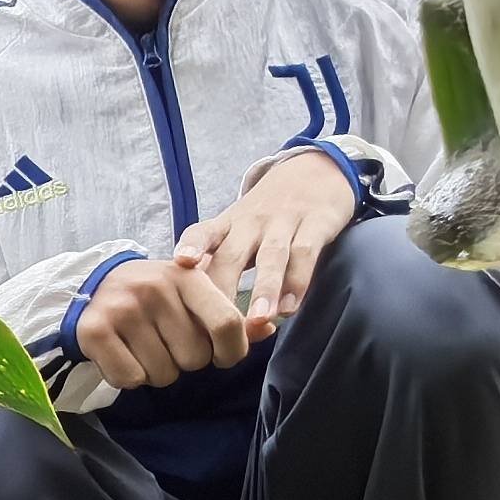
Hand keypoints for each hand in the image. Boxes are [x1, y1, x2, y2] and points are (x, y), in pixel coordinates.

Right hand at [72, 254, 251, 391]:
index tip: (223, 357)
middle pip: (195, 357)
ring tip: (146, 349)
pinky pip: (131, 378)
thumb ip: (228, 314)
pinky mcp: (95, 331)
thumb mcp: (192, 294)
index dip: (232, 351)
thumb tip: (267, 329)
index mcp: (187, 275)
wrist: (92, 285)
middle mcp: (155, 288)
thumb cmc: (154, 296)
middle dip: (187, 362)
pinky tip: (125, 356)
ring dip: (158, 372)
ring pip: (163, 374)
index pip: (226, 322)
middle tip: (170, 345)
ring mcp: (123, 309)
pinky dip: (131, 377)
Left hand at [176, 148, 359, 337]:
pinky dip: (298, 282)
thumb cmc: (267, 216)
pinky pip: (305, 254)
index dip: (192, 245)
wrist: (316, 173)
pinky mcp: (316, 224)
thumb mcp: (238, 231)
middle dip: (223, 289)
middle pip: (232, 255)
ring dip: (264, 289)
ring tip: (259, 320)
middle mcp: (251, 222)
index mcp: (227, 225)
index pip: (202, 232)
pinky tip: (290, 308)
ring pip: (272, 256)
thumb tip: (192, 311)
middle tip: (218, 326)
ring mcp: (284, 222)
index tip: (182, 261)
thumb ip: (219, 266)